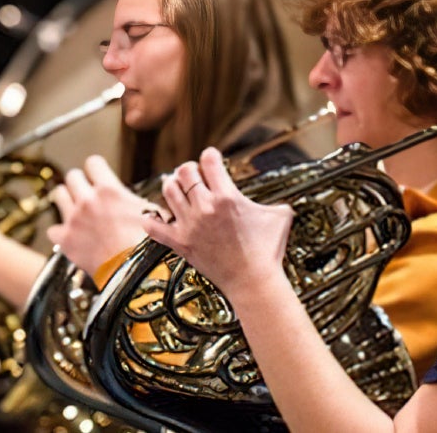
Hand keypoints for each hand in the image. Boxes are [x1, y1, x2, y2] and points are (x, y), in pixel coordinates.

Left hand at [47, 154, 165, 274]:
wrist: (135, 273)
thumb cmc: (147, 245)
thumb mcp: (151, 213)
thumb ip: (138, 200)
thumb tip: (144, 196)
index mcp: (109, 190)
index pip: (93, 163)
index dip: (97, 168)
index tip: (98, 174)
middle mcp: (87, 200)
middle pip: (72, 176)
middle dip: (80, 182)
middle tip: (86, 192)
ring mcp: (73, 219)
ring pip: (58, 195)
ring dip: (67, 200)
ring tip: (76, 209)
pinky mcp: (64, 240)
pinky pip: (53, 229)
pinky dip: (61, 232)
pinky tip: (71, 235)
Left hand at [142, 147, 293, 300]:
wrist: (254, 281)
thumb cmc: (269, 250)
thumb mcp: (280, 216)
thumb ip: (277, 201)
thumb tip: (284, 199)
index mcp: (227, 196)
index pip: (208, 160)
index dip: (210, 155)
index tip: (212, 160)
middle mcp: (205, 207)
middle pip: (184, 171)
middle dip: (190, 170)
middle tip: (195, 177)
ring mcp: (190, 225)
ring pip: (168, 190)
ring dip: (173, 186)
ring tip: (179, 190)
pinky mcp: (181, 243)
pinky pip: (154, 226)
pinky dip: (152, 218)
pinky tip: (159, 215)